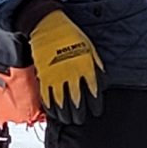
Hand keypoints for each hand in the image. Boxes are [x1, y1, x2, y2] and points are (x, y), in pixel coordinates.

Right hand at [28, 10, 101, 124]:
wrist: (49, 28)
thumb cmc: (72, 37)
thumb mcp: (91, 50)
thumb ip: (96, 68)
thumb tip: (102, 84)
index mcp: (86, 68)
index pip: (93, 94)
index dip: (95, 105)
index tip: (96, 111)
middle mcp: (72, 76)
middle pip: (77, 103)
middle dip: (79, 114)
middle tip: (80, 119)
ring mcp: (56, 78)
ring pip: (62, 105)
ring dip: (65, 115)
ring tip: (68, 119)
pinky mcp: (44, 78)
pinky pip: (47, 98)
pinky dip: (51, 108)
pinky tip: (54, 113)